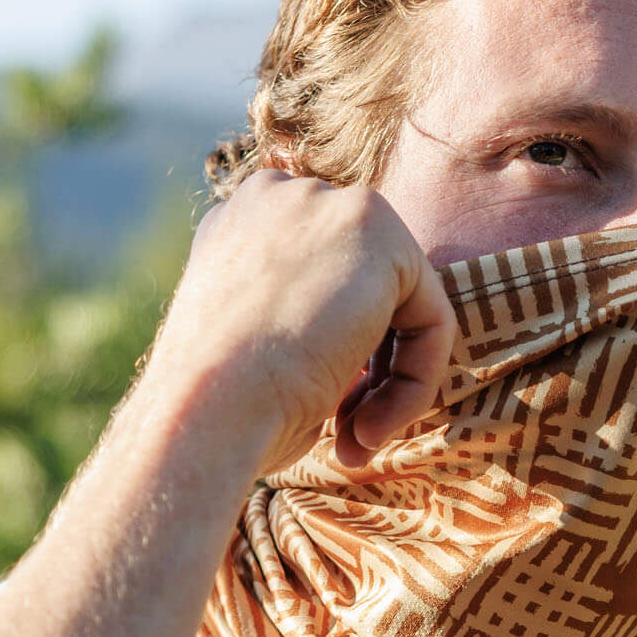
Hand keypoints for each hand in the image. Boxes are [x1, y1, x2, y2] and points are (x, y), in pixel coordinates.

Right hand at [150, 170, 455, 475]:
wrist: (205, 407)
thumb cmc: (218, 406)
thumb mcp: (252, 350)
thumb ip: (305, 323)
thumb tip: (362, 353)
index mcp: (238, 226)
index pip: (322, 281)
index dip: (335, 352)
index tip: (323, 410)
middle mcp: (279, 197)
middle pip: (366, 285)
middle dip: (369, 367)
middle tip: (347, 432)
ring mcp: (326, 203)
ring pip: (402, 303)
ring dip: (389, 384)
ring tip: (355, 439)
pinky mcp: (376, 229)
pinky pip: (431, 316)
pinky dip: (416, 380)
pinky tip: (368, 427)